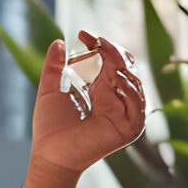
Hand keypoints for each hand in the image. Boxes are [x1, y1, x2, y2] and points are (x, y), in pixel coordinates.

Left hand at [25, 31, 146, 187]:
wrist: (51, 152)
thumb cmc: (50, 125)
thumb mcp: (51, 88)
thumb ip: (54, 66)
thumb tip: (57, 42)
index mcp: (102, 89)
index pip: (113, 61)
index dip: (102, 45)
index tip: (83, 34)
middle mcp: (116, 99)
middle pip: (126, 67)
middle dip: (114, 51)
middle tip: (97, 42)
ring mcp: (124, 113)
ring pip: (134, 82)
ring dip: (122, 67)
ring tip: (106, 56)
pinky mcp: (129, 128)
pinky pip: (137, 105)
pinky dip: (130, 90)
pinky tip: (116, 80)